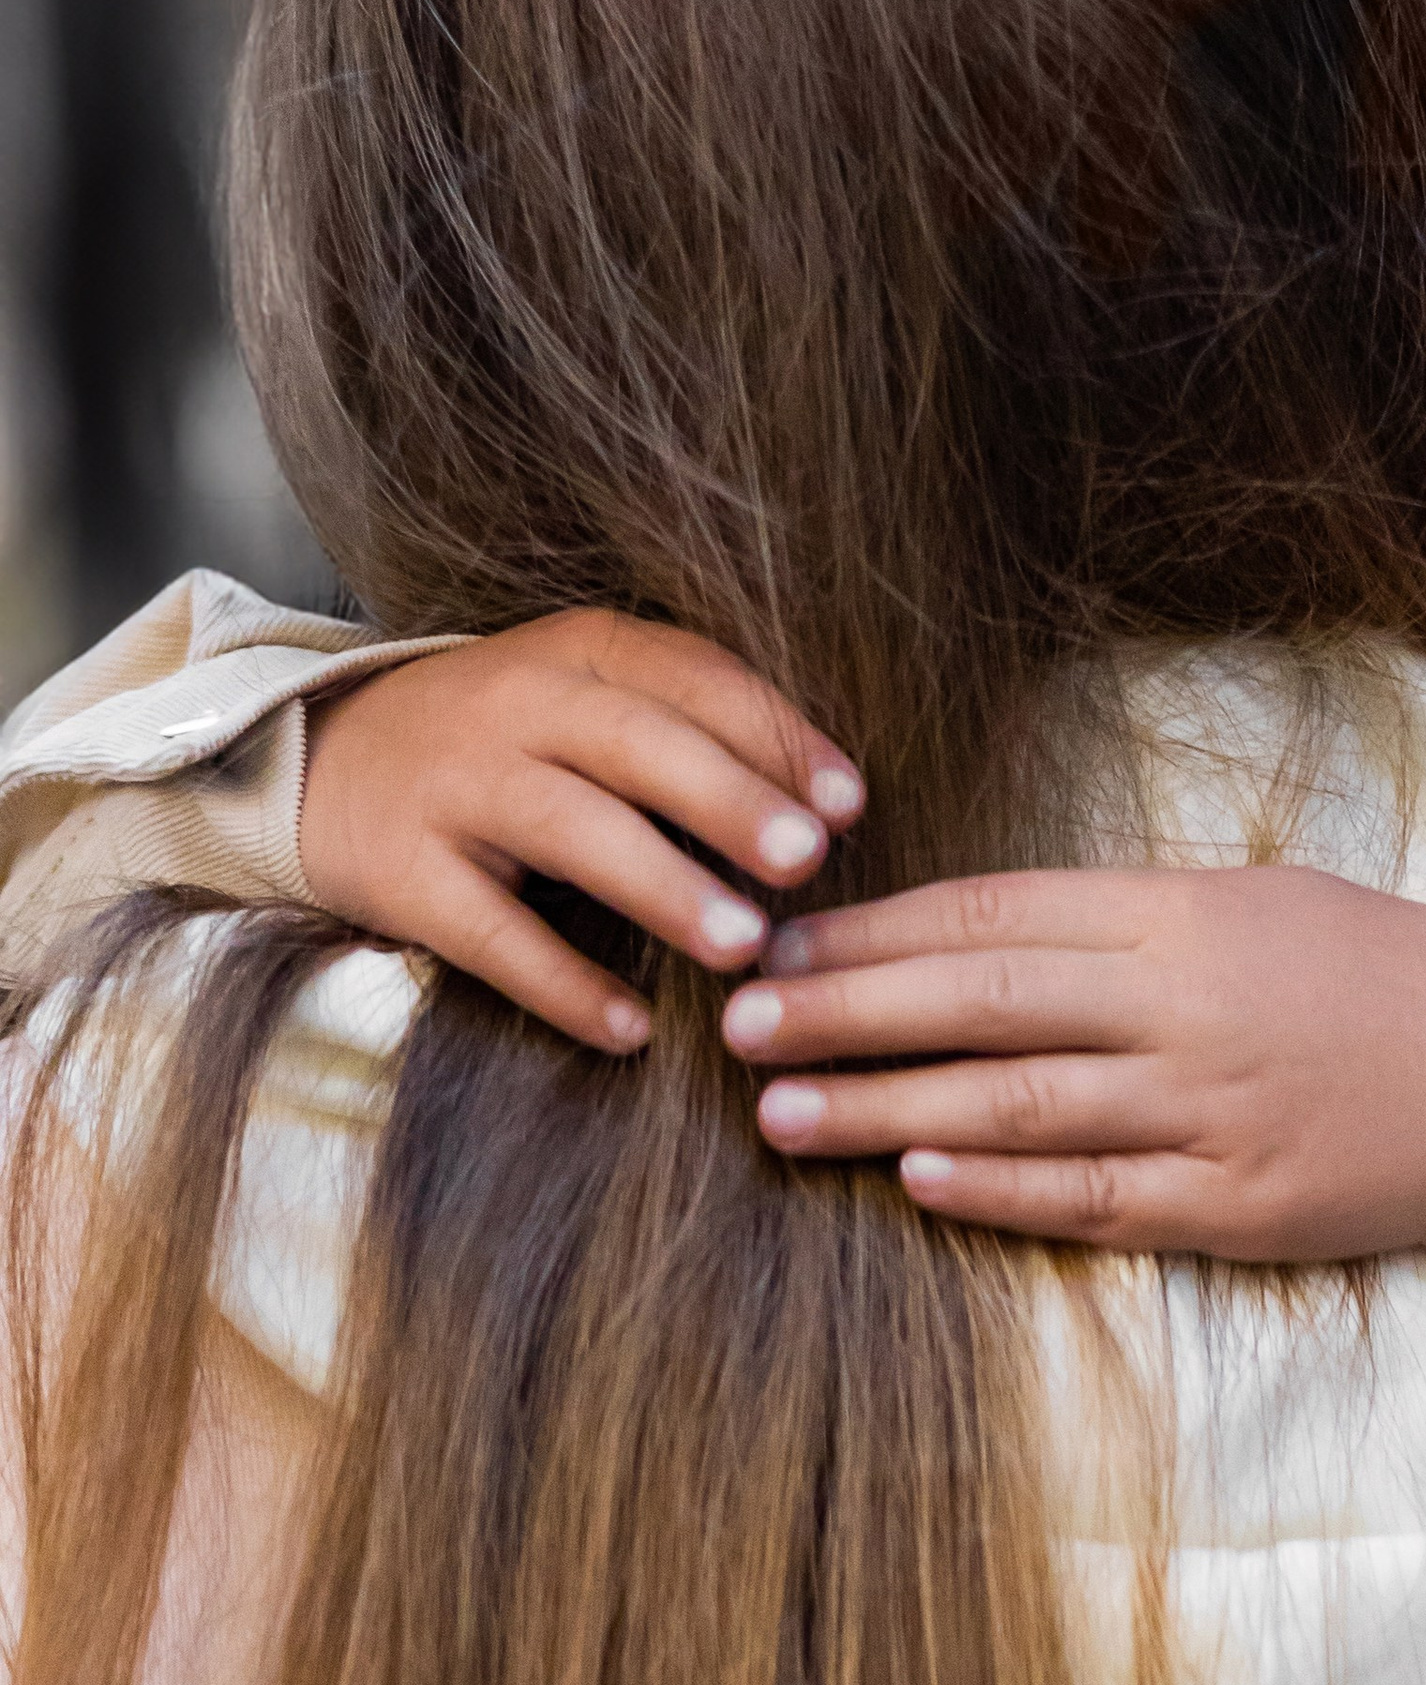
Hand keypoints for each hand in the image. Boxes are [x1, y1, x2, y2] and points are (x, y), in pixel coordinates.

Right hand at [298, 612, 863, 1049]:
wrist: (317, 761)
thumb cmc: (501, 742)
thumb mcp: (584, 701)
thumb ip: (690, 732)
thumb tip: (830, 809)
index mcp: (579, 654)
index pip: (691, 678)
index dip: (773, 738)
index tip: (849, 803)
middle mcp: (515, 704)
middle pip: (634, 743)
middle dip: (726, 799)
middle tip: (806, 860)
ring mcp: (454, 786)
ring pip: (569, 828)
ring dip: (660, 887)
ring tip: (740, 945)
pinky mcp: (402, 871)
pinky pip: (491, 934)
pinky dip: (562, 984)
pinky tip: (631, 1030)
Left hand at [720, 863, 1425, 1257]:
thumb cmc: (1377, 974)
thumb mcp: (1254, 902)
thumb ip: (1121, 920)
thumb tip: (973, 936)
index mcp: (1182, 914)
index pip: (994, 913)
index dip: (873, 928)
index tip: (775, 937)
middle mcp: (1184, 1005)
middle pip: (981, 1001)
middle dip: (844, 1007)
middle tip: (735, 1021)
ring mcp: (1211, 1109)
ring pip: (1019, 1104)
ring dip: (887, 1106)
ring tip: (782, 1110)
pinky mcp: (1240, 1204)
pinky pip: (1099, 1195)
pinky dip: (1001, 1187)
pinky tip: (916, 1177)